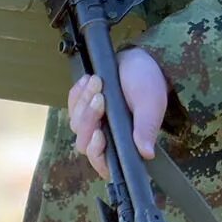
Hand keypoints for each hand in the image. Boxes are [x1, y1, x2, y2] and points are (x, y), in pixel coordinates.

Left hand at [70, 48, 168, 177]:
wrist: (138, 59)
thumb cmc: (148, 83)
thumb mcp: (150, 105)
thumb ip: (146, 128)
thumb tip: (147, 153)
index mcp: (124, 142)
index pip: (104, 163)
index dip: (97, 154)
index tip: (100, 133)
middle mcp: (106, 136)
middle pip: (85, 143)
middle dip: (90, 119)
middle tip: (101, 97)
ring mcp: (92, 122)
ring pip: (76, 124)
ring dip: (84, 102)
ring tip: (98, 81)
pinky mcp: (83, 107)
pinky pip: (71, 106)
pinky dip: (77, 94)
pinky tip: (88, 80)